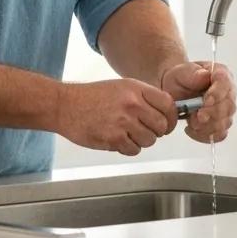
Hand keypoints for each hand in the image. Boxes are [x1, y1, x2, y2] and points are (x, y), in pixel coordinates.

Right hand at [55, 79, 177, 155]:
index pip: (168, 104)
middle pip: (161, 125)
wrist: (65, 105)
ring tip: (126, 133)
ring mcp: (123, 122)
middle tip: (145, 130)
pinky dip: (128, 148)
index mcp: (135, 88)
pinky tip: (117, 138)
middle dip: (157, 132)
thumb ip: (143, 97)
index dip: (171, 117)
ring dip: (141, 141)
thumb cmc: (91, 97)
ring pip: (149, 140)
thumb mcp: (121, 87)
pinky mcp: (113, 138)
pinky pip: (134, 150)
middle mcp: (132, 104)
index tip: (168, 123)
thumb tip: (165, 113)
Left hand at [160, 61, 235, 143]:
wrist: (174, 91)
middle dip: (212, 114)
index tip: (206, 102)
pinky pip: (219, 135)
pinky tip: (192, 130)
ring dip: (207, 126)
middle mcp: (228, 92)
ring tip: (191, 122)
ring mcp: (226, 109)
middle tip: (195, 117)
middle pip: (229, 106)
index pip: (225, 83)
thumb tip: (205, 75)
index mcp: (221, 74)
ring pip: (225, 122)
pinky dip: (205, 135)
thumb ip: (192, 73)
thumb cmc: (180, 79)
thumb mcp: (181, 72)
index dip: (218, 94)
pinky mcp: (220, 124)